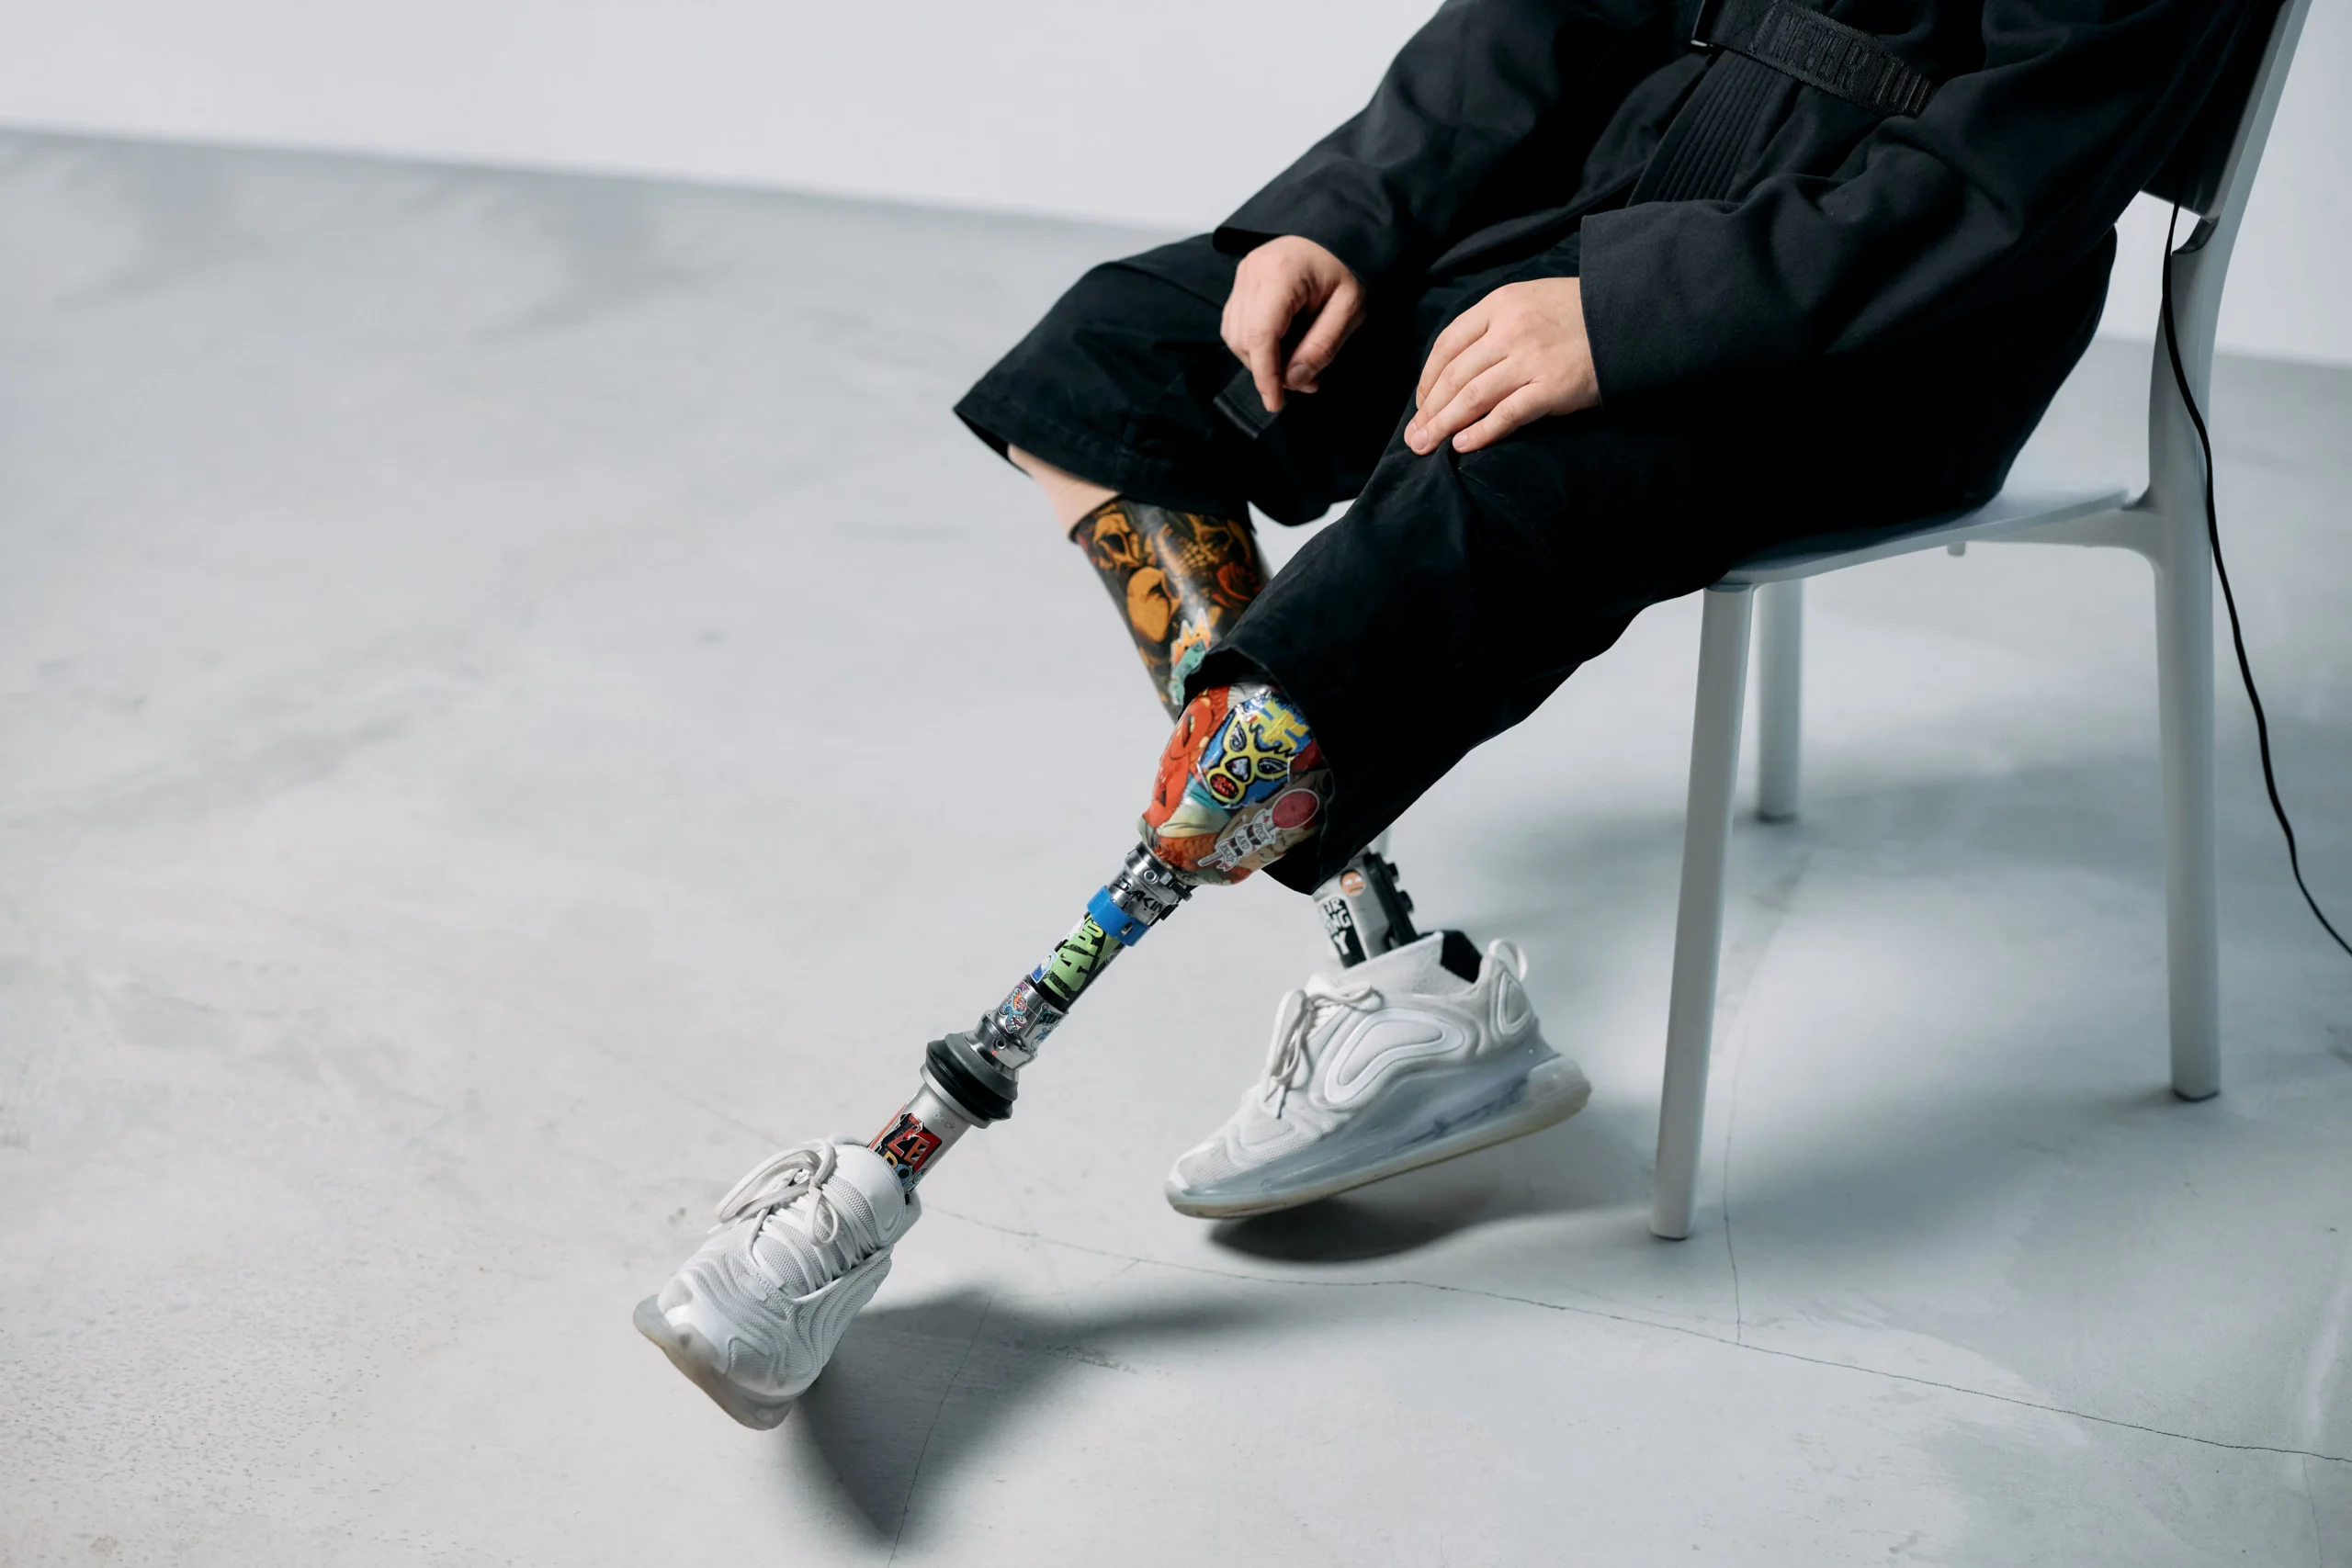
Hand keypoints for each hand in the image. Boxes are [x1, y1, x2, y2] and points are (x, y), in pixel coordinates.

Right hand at [1220, 236, 1365, 414]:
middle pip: (1244, 339)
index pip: (1261, 335)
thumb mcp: (1350, 308)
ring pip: (1235, 335)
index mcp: (1281, 274)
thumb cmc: (1347, 268)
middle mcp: (1252, 272)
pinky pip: (1235, 324)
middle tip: (1305, 380)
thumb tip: (1293, 381)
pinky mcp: (1241, 281)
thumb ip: (1322, 346)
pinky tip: (1280, 347)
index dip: (1266, 375)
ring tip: (1295, 362)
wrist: (1337, 232)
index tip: (1275, 403)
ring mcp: (1242, 275)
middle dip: (1268, 370)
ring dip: (1260, 359)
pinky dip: (1253, 344)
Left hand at [1406, 277, 1599, 454]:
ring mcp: (1531, 359)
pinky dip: (1481, 432)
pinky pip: (1507, 414)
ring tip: (1426, 445)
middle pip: (1454, 375)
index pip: (1447, 345)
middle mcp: (1510, 330)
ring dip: (1444, 425)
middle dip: (1429, 410)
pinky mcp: (1551, 387)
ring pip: (1472, 396)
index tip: (1422, 403)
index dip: (1428, 379)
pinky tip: (1463, 445)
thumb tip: (1456, 367)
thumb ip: (1493, 326)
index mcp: (1500, 305)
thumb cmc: (1576, 313)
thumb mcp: (1529, 301)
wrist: (1629, 318)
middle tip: (1414, 437)